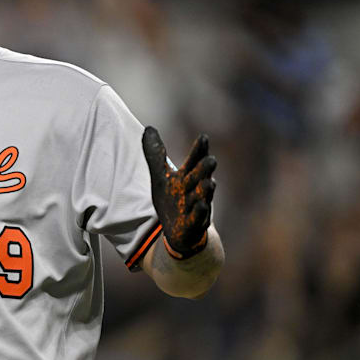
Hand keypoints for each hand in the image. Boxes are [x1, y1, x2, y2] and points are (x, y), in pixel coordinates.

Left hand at [142, 127, 216, 258]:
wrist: (179, 231)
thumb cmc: (172, 199)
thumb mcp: (161, 176)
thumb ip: (156, 154)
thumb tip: (149, 128)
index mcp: (187, 177)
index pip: (194, 161)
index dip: (199, 150)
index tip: (203, 137)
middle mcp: (195, 190)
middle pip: (201, 177)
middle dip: (205, 169)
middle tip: (211, 159)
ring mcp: (196, 206)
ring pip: (203, 196)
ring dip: (206, 190)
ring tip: (209, 182)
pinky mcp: (194, 223)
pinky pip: (198, 217)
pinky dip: (199, 211)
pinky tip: (202, 205)